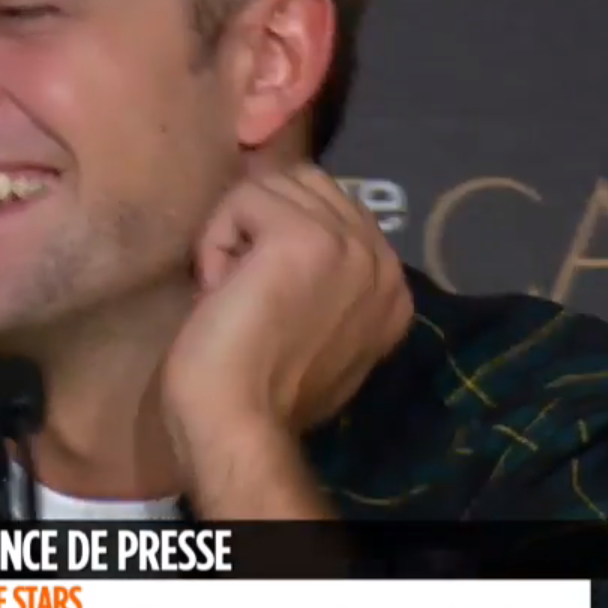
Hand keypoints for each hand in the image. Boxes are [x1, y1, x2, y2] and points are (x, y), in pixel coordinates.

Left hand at [160, 164, 413, 459]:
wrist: (237, 423)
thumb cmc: (261, 391)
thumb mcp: (316, 330)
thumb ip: (326, 280)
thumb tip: (282, 226)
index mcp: (393, 287)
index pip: (332, 207)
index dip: (278, 234)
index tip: (264, 297)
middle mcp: (383, 261)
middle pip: (305, 184)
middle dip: (258, 226)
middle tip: (242, 291)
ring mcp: (349, 246)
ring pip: (273, 186)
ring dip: (234, 233)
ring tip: (232, 291)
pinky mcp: (304, 237)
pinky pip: (243, 197)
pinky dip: (214, 239)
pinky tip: (219, 289)